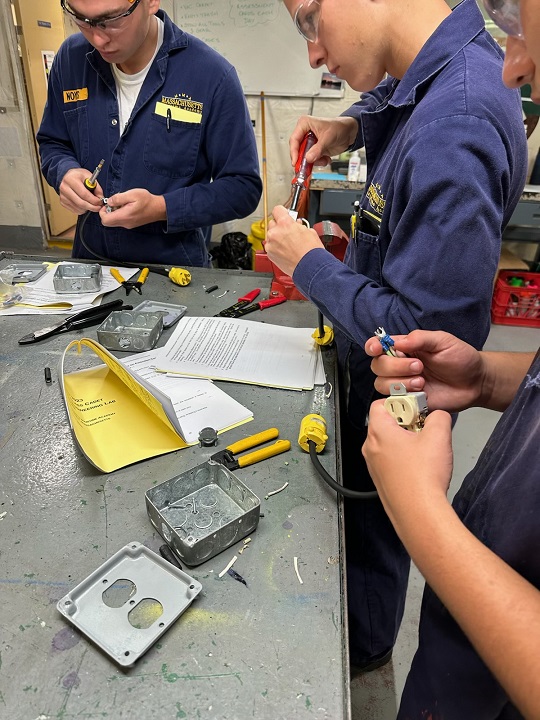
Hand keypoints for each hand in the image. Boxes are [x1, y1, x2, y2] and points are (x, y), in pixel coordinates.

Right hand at [59, 167, 102, 213]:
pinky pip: (75, 210)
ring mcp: (62, 196)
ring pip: (78, 208)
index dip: (94, 200)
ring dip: (88, 209)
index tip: (100, 202)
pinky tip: (85, 204)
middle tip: (98, 207)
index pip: (84, 194)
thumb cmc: (78, 176)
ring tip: (92, 204)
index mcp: (71, 180)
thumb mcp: (89, 176)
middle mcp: (64, 188)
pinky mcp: (63, 202)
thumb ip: (97, 187)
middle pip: (81, 203)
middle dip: (92, 207)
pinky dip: (82, 210)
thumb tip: (100, 198)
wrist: (68, 176)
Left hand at [99, 189, 166, 228]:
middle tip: (113, 203)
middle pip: (107, 222)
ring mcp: (128, 225)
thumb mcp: (132, 194)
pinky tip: (126, 207)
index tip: (107, 203)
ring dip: (113, 213)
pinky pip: (120, 221)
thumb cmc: (147, 201)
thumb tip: (109, 201)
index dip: (102, 211)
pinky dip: (119, 214)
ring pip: (113, 222)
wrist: (159, 208)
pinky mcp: (131, 224)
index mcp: (124, 216)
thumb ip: (118, 198)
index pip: (105, 220)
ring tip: (122, 204)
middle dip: (106, 213)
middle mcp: (125, 223)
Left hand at [265, 205, 323, 276]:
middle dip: (280, 227)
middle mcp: (275, 232)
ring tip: (288, 244)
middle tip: (289, 232)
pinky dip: (276, 248)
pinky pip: (271, 247)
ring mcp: (271, 244)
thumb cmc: (311, 252)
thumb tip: (296, 224)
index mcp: (285, 223)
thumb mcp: (309, 232)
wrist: (309, 268)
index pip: (277, 210)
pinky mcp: (270, 254)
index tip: (284, 215)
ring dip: (277, 238)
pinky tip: (286, 252)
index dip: (282, 212)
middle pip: (272, 223)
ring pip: (271, 236)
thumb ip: (299, 225)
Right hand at [289, 115, 358, 166]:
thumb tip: (308, 158)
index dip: (294, 152)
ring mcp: (309, 143)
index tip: (295, 161)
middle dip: (305, 159)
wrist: (349, 133)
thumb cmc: (339, 127)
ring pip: (305, 157)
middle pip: (298, 150)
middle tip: (307, 166)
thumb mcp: (328, 138)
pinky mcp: (314, 150)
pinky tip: (326, 159)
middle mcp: (305, 133)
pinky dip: (319, 162)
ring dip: (314, 161)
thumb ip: (318, 149)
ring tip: (323, 159)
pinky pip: (312, 160)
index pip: (294, 139)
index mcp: (304, 124)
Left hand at [362, 401, 453, 533]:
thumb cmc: (423, 477)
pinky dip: (403, 458)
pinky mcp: (381, 481)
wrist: (419, 513)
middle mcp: (370, 448)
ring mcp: (373, 466)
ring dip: (405, 441)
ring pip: (388, 443)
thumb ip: (439, 416)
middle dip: (405, 422)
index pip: (379, 404)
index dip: (399, 402)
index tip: (416, 408)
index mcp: (378, 432)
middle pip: (384, 423)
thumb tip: (438, 415)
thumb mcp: (439, 436)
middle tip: (424, 428)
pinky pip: (390, 461)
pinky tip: (420, 466)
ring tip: (425, 448)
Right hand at [364, 330, 483, 412]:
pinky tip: (421, 394)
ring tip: (422, 382)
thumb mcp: (443, 341)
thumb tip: (396, 342)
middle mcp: (399, 366)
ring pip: (381, 384)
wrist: (475, 382)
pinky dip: (403, 397)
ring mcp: (402, 384)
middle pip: (377, 366)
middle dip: (395, 366)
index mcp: (404, 348)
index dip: (373, 346)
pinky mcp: (408, 401)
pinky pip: (393, 401)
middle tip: (419, 367)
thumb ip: (420, 338)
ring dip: (400, 383)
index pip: (377, 345)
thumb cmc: (460, 358)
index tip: (378, 349)